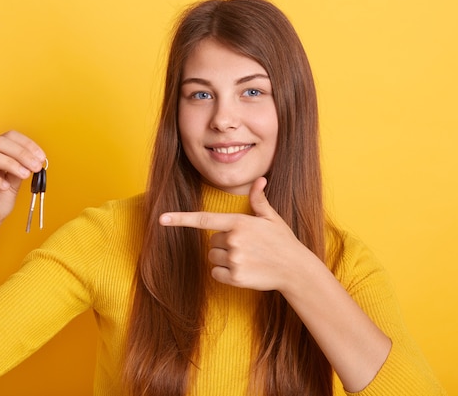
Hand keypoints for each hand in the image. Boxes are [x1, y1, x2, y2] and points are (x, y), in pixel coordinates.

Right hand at [0, 130, 45, 238]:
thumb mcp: (15, 182)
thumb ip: (22, 168)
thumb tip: (35, 159)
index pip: (8, 137)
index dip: (26, 144)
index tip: (41, 157)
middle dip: (21, 153)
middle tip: (36, 166)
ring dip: (10, 163)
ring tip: (24, 174)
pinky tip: (4, 186)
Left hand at [159, 177, 312, 291]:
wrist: (295, 269)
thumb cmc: (283, 242)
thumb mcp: (272, 218)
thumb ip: (259, 200)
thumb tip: (260, 179)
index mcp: (239, 222)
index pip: (204, 220)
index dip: (180, 219)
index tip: (161, 219)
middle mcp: (233, 240)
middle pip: (211, 242)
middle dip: (224, 244)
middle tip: (246, 247)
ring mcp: (234, 260)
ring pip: (213, 258)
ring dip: (224, 259)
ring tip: (247, 259)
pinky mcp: (235, 277)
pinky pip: (216, 274)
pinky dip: (225, 274)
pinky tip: (243, 271)